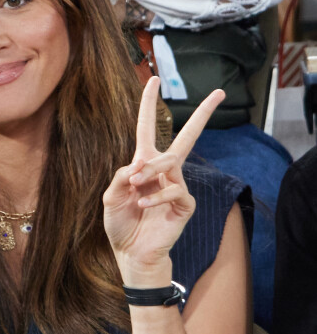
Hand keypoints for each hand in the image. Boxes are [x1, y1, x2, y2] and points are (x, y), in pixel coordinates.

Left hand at [103, 77, 224, 285]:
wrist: (132, 253)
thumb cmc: (121, 222)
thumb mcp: (111, 196)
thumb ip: (121, 176)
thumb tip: (139, 164)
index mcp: (144, 162)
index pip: (147, 127)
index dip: (148, 104)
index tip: (153, 80)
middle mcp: (163, 169)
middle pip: (188, 137)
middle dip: (203, 114)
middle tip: (221, 93)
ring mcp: (177, 185)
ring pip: (170, 163)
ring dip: (151, 172)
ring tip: (136, 187)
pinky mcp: (185, 204)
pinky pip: (174, 190)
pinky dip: (155, 197)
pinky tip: (144, 205)